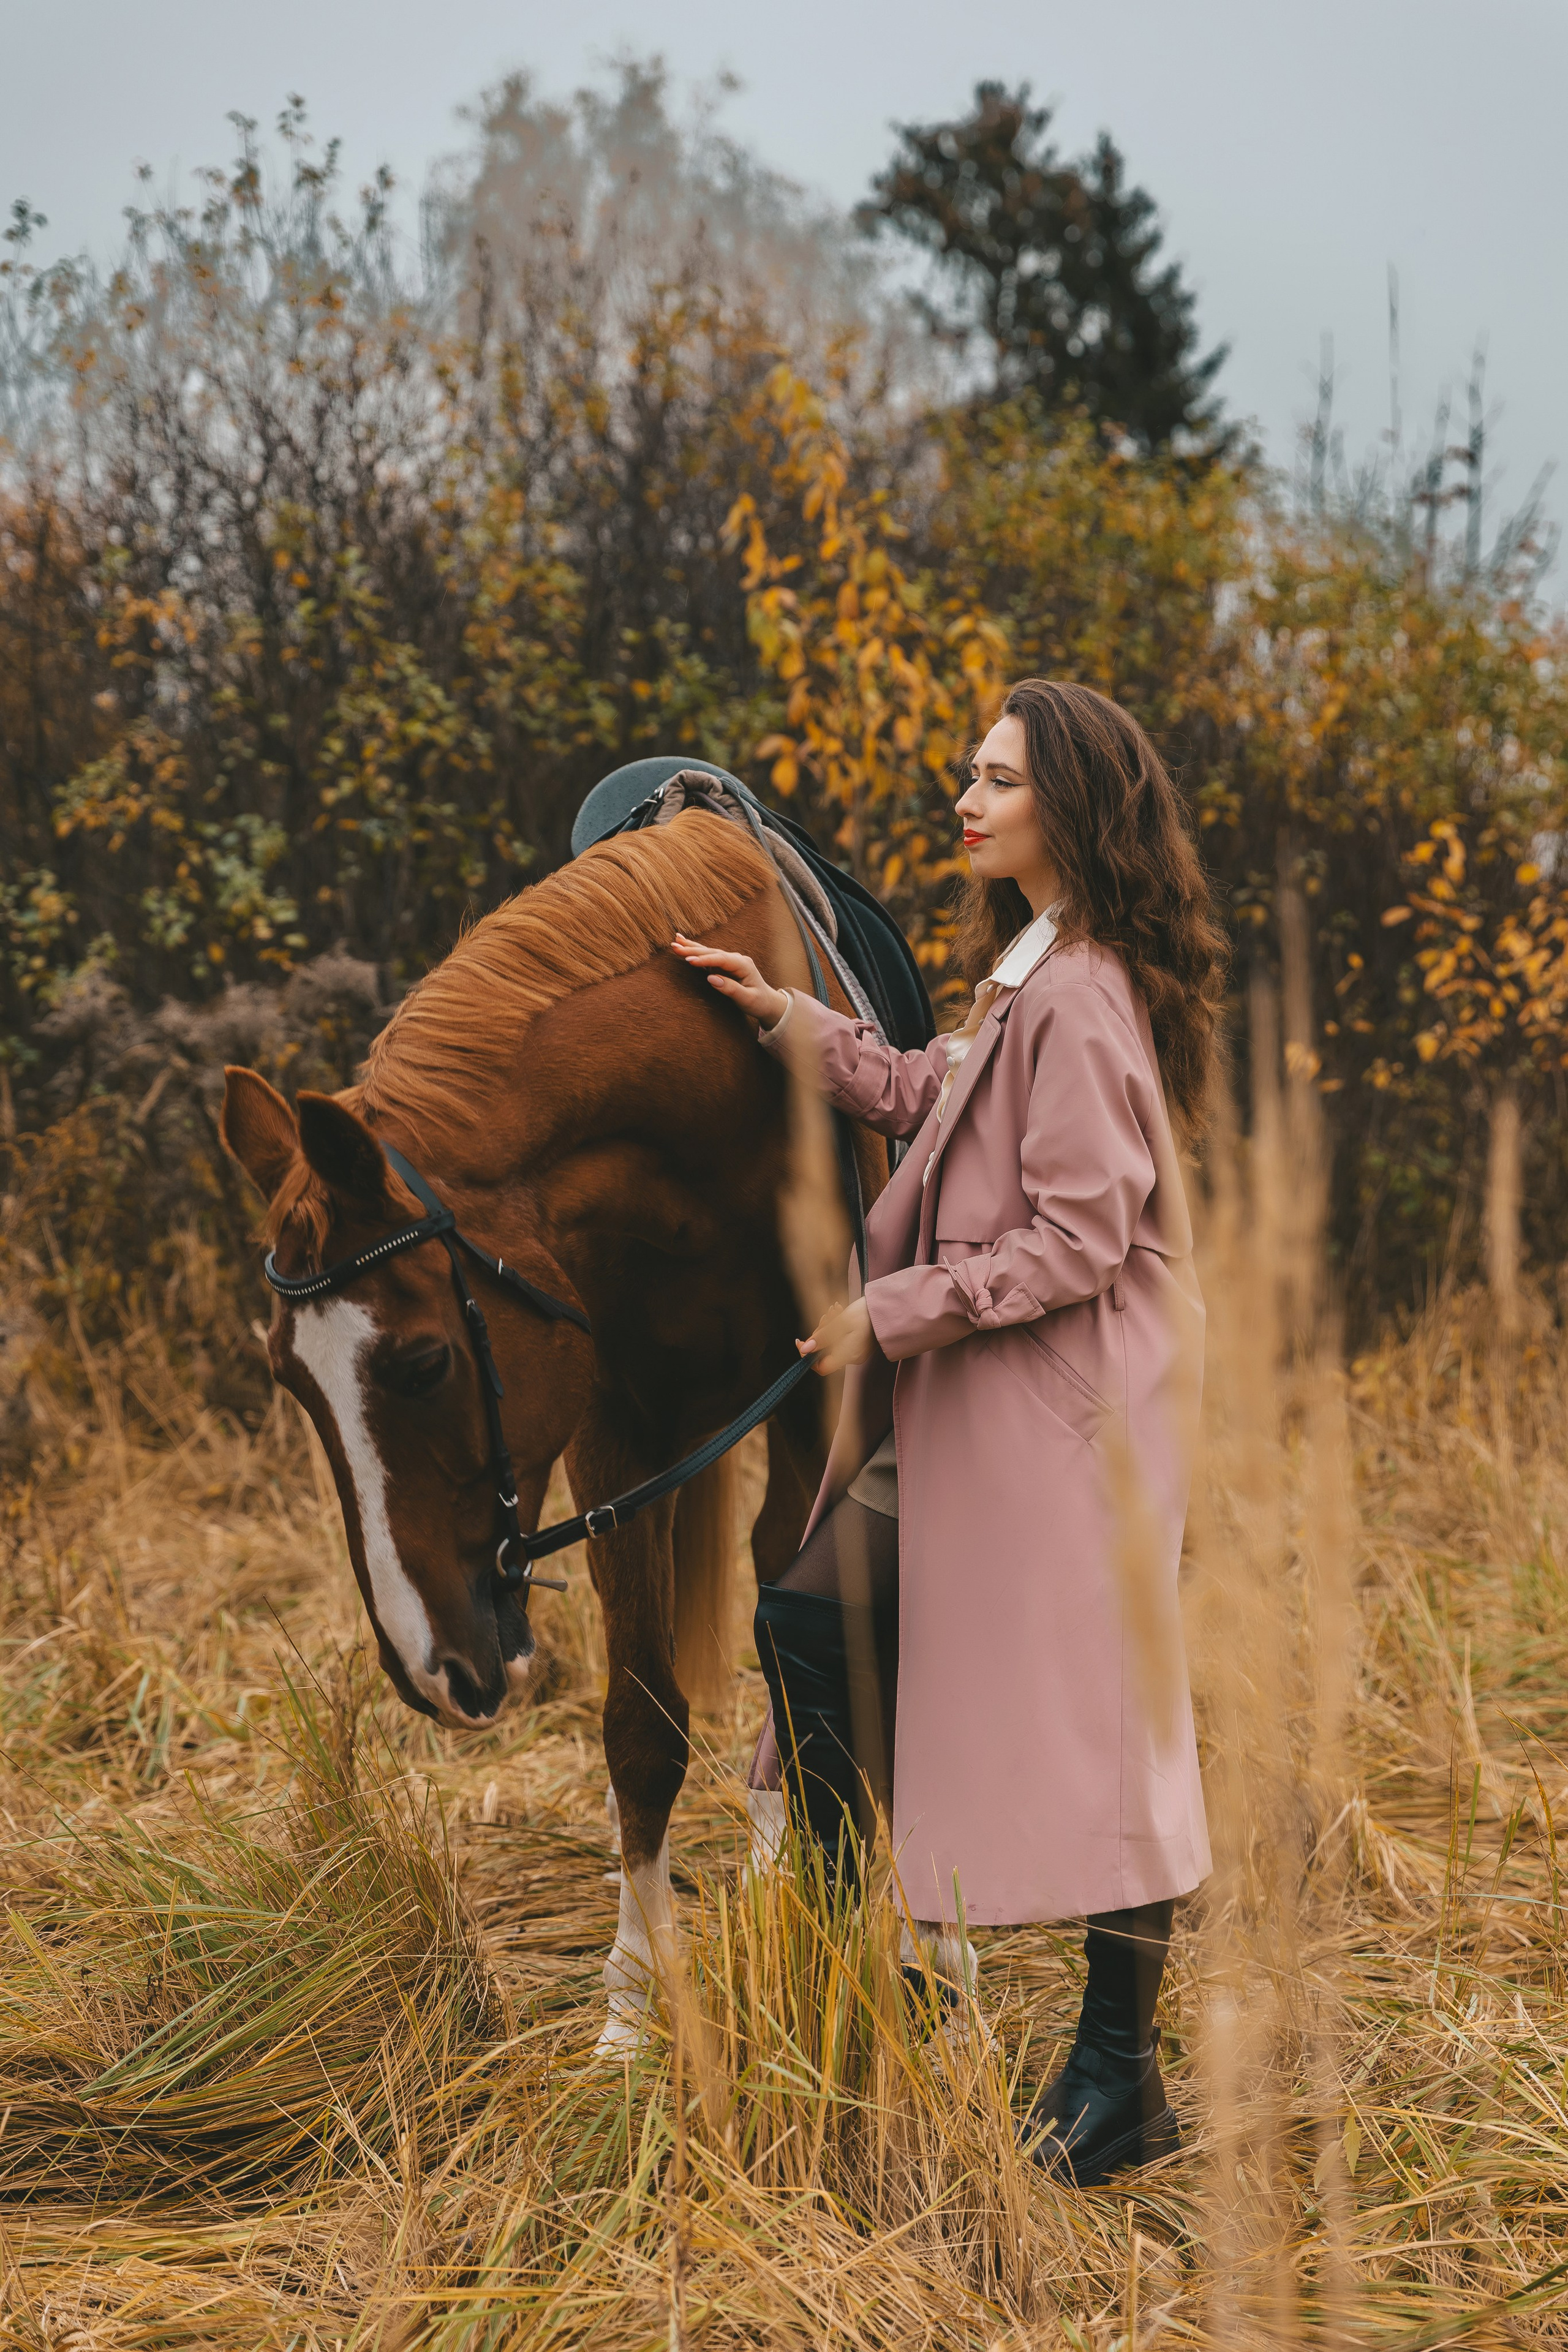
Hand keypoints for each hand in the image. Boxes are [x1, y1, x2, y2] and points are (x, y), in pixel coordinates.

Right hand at [671, 935, 788, 1028]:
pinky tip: (684, 944)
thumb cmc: (758, 1002)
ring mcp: (729, 961)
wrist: (767, 1001)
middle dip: (693, 949)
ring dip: (691, 947)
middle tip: (675, 946)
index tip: (689, 960)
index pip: (721, 959)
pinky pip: (708, 957)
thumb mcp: (747, 999)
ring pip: (708, 952)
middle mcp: (736, 959)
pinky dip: (696, 951)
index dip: (705, 959)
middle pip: (712, 952)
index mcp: (743, 965)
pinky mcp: (723, 965)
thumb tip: (711, 979)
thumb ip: (731, 989)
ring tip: (675, 941)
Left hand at [798, 1297, 873, 1375]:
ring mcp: (857, 1352)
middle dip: (820, 1334)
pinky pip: (842, 1340)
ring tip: (835, 1311)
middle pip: (825, 1352)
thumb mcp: (840, 1323)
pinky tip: (841, 1314)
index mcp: (846, 1355)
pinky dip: (838, 1328)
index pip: (821, 1367)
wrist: (888, 1308)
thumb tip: (805, 1350)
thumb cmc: (866, 1315)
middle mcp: (851, 1358)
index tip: (800, 1342)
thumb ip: (822, 1338)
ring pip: (833, 1344)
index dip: (808, 1357)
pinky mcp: (860, 1345)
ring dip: (829, 1327)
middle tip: (826, 1316)